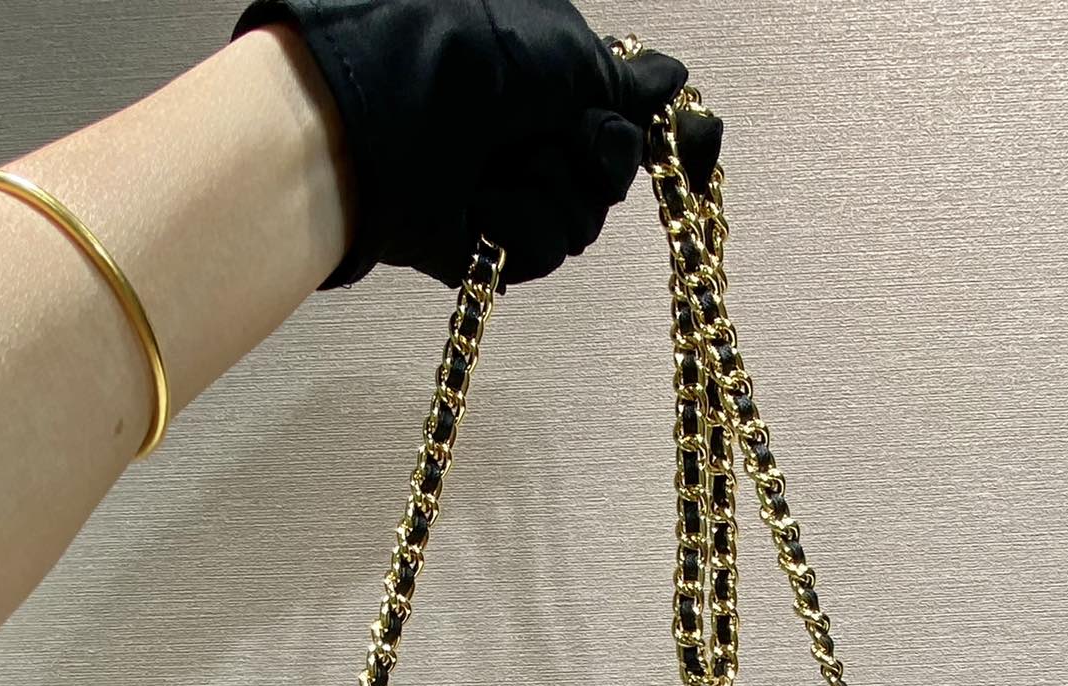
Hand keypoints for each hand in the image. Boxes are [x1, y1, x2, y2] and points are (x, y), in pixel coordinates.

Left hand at [232, 0, 720, 287]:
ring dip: (549, 190)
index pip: (631, 117)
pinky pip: (543, 253)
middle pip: (614, 177)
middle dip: (597, 157)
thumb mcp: (562, 50)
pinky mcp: (490, 245)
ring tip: (498, 163)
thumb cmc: (460, 59)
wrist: (376, 118)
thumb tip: (676, 85)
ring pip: (584, 220)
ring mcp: (513, 190)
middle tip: (559, 134)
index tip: (691, 148)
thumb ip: (626, 82)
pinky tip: (478, 201)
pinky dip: (515, 224)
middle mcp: (536, 134)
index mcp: (552, 76)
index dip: (663, 137)